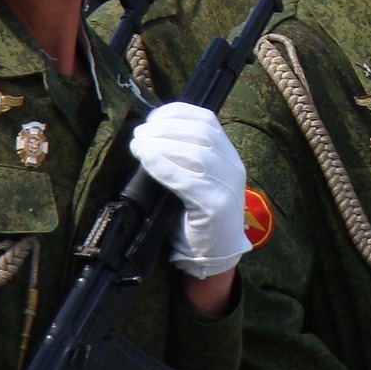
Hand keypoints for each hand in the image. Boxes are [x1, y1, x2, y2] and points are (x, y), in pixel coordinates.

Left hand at [130, 103, 252, 276]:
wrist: (214, 255)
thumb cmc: (197, 216)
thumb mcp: (195, 178)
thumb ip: (182, 156)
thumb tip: (148, 134)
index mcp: (228, 155)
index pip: (207, 120)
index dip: (177, 113)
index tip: (152, 117)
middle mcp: (232, 167)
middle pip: (200, 134)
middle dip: (164, 129)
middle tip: (138, 134)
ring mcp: (227, 186)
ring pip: (196, 154)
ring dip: (161, 145)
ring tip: (138, 146)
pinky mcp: (216, 206)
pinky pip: (187, 180)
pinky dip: (164, 166)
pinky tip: (147, 161)